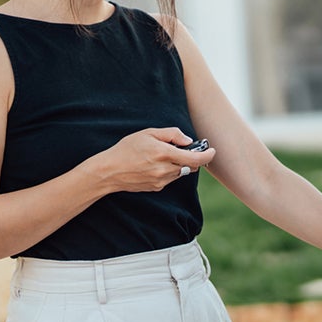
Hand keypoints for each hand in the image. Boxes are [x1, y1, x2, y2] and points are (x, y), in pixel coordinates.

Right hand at [91, 128, 215, 191]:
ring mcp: (161, 181)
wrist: (109, 171)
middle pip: (191, 166)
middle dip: (193, 158)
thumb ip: (171, 134)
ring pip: (181, 173)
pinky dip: (170, 171)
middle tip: (186, 149)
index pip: (195, 158)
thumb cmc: (127, 149)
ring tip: (164, 156)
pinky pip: (170, 179)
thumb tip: (188, 140)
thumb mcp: (148, 133)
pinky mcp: (157, 187)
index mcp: (165, 154)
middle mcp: (165, 170)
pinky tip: (155, 165)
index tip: (212, 151)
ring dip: (180, 164)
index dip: (208, 155)